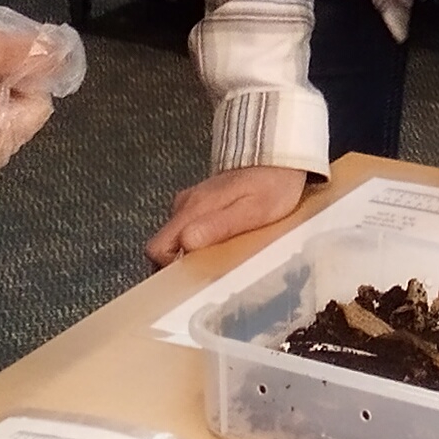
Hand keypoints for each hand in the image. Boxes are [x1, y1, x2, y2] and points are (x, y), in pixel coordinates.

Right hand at [147, 165, 310, 267]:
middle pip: (162, 245)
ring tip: (218, 263)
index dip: (169, 269)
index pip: (158, 248)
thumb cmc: (272, 188)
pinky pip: (188, 228)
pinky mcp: (200, 201)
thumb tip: (186, 244)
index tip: (192, 280)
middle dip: (177, 264)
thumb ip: (219, 226)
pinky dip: (197, 242)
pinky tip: (221, 246)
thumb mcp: (252, 211)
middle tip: (206, 275)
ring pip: (175, 238)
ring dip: (189, 254)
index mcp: (193, 208)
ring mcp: (191, 201)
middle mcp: (185, 204)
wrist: (281, 158)